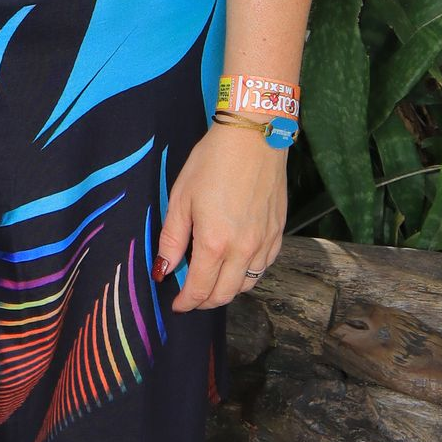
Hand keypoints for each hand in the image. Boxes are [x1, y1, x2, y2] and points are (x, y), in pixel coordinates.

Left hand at [153, 123, 286, 310]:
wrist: (254, 137)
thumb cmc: (213, 162)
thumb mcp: (181, 198)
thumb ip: (172, 240)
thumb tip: (164, 270)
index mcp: (215, 243)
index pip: (200, 289)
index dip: (186, 302)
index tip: (177, 304)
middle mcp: (243, 249)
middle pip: (224, 294)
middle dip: (205, 301)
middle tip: (192, 296)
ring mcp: (264, 242)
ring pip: (247, 284)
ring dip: (227, 290)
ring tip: (212, 281)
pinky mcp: (278, 232)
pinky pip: (263, 267)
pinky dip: (248, 274)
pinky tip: (236, 264)